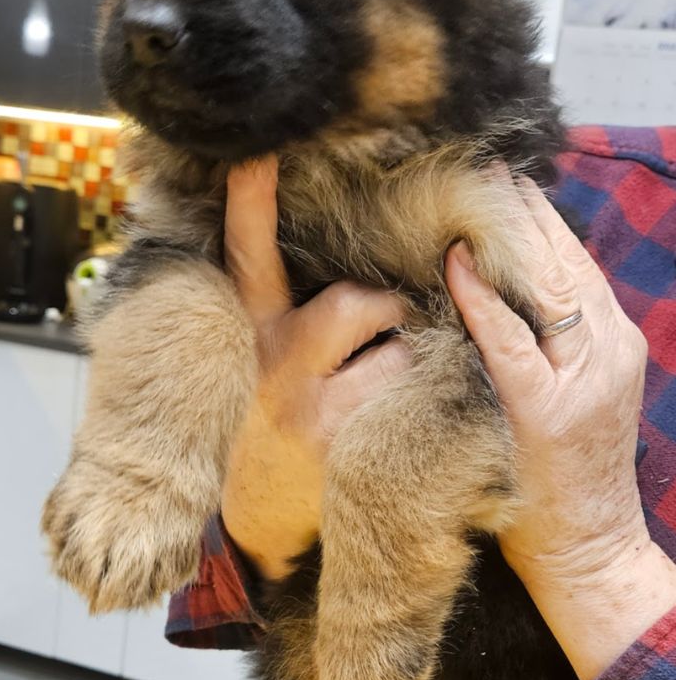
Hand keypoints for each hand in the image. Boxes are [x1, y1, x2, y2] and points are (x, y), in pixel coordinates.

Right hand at [221, 157, 409, 579]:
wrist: (269, 524)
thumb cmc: (278, 426)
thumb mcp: (268, 364)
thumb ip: (296, 316)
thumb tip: (357, 268)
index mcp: (255, 336)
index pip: (249, 260)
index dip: (250, 206)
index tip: (256, 155)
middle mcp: (276, 369)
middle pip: (351, 304)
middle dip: (392, 308)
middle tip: (399, 325)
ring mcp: (314, 416)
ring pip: (397, 353)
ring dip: (415, 358)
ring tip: (402, 383)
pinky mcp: (349, 453)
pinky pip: (416, 401)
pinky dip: (431, 397)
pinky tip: (422, 414)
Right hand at [445, 175, 675, 679]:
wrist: (584, 546)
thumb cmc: (538, 496)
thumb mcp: (509, 414)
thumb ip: (494, 334)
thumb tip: (463, 268)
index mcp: (581, 363)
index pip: (537, 281)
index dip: (498, 242)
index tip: (466, 203)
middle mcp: (608, 348)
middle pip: (564, 264)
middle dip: (528, 216)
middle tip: (492, 171)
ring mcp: (617, 351)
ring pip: (577, 272)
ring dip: (544, 228)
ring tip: (512, 188)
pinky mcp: (614, 358)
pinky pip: (583, 293)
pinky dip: (557, 258)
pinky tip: (536, 239)